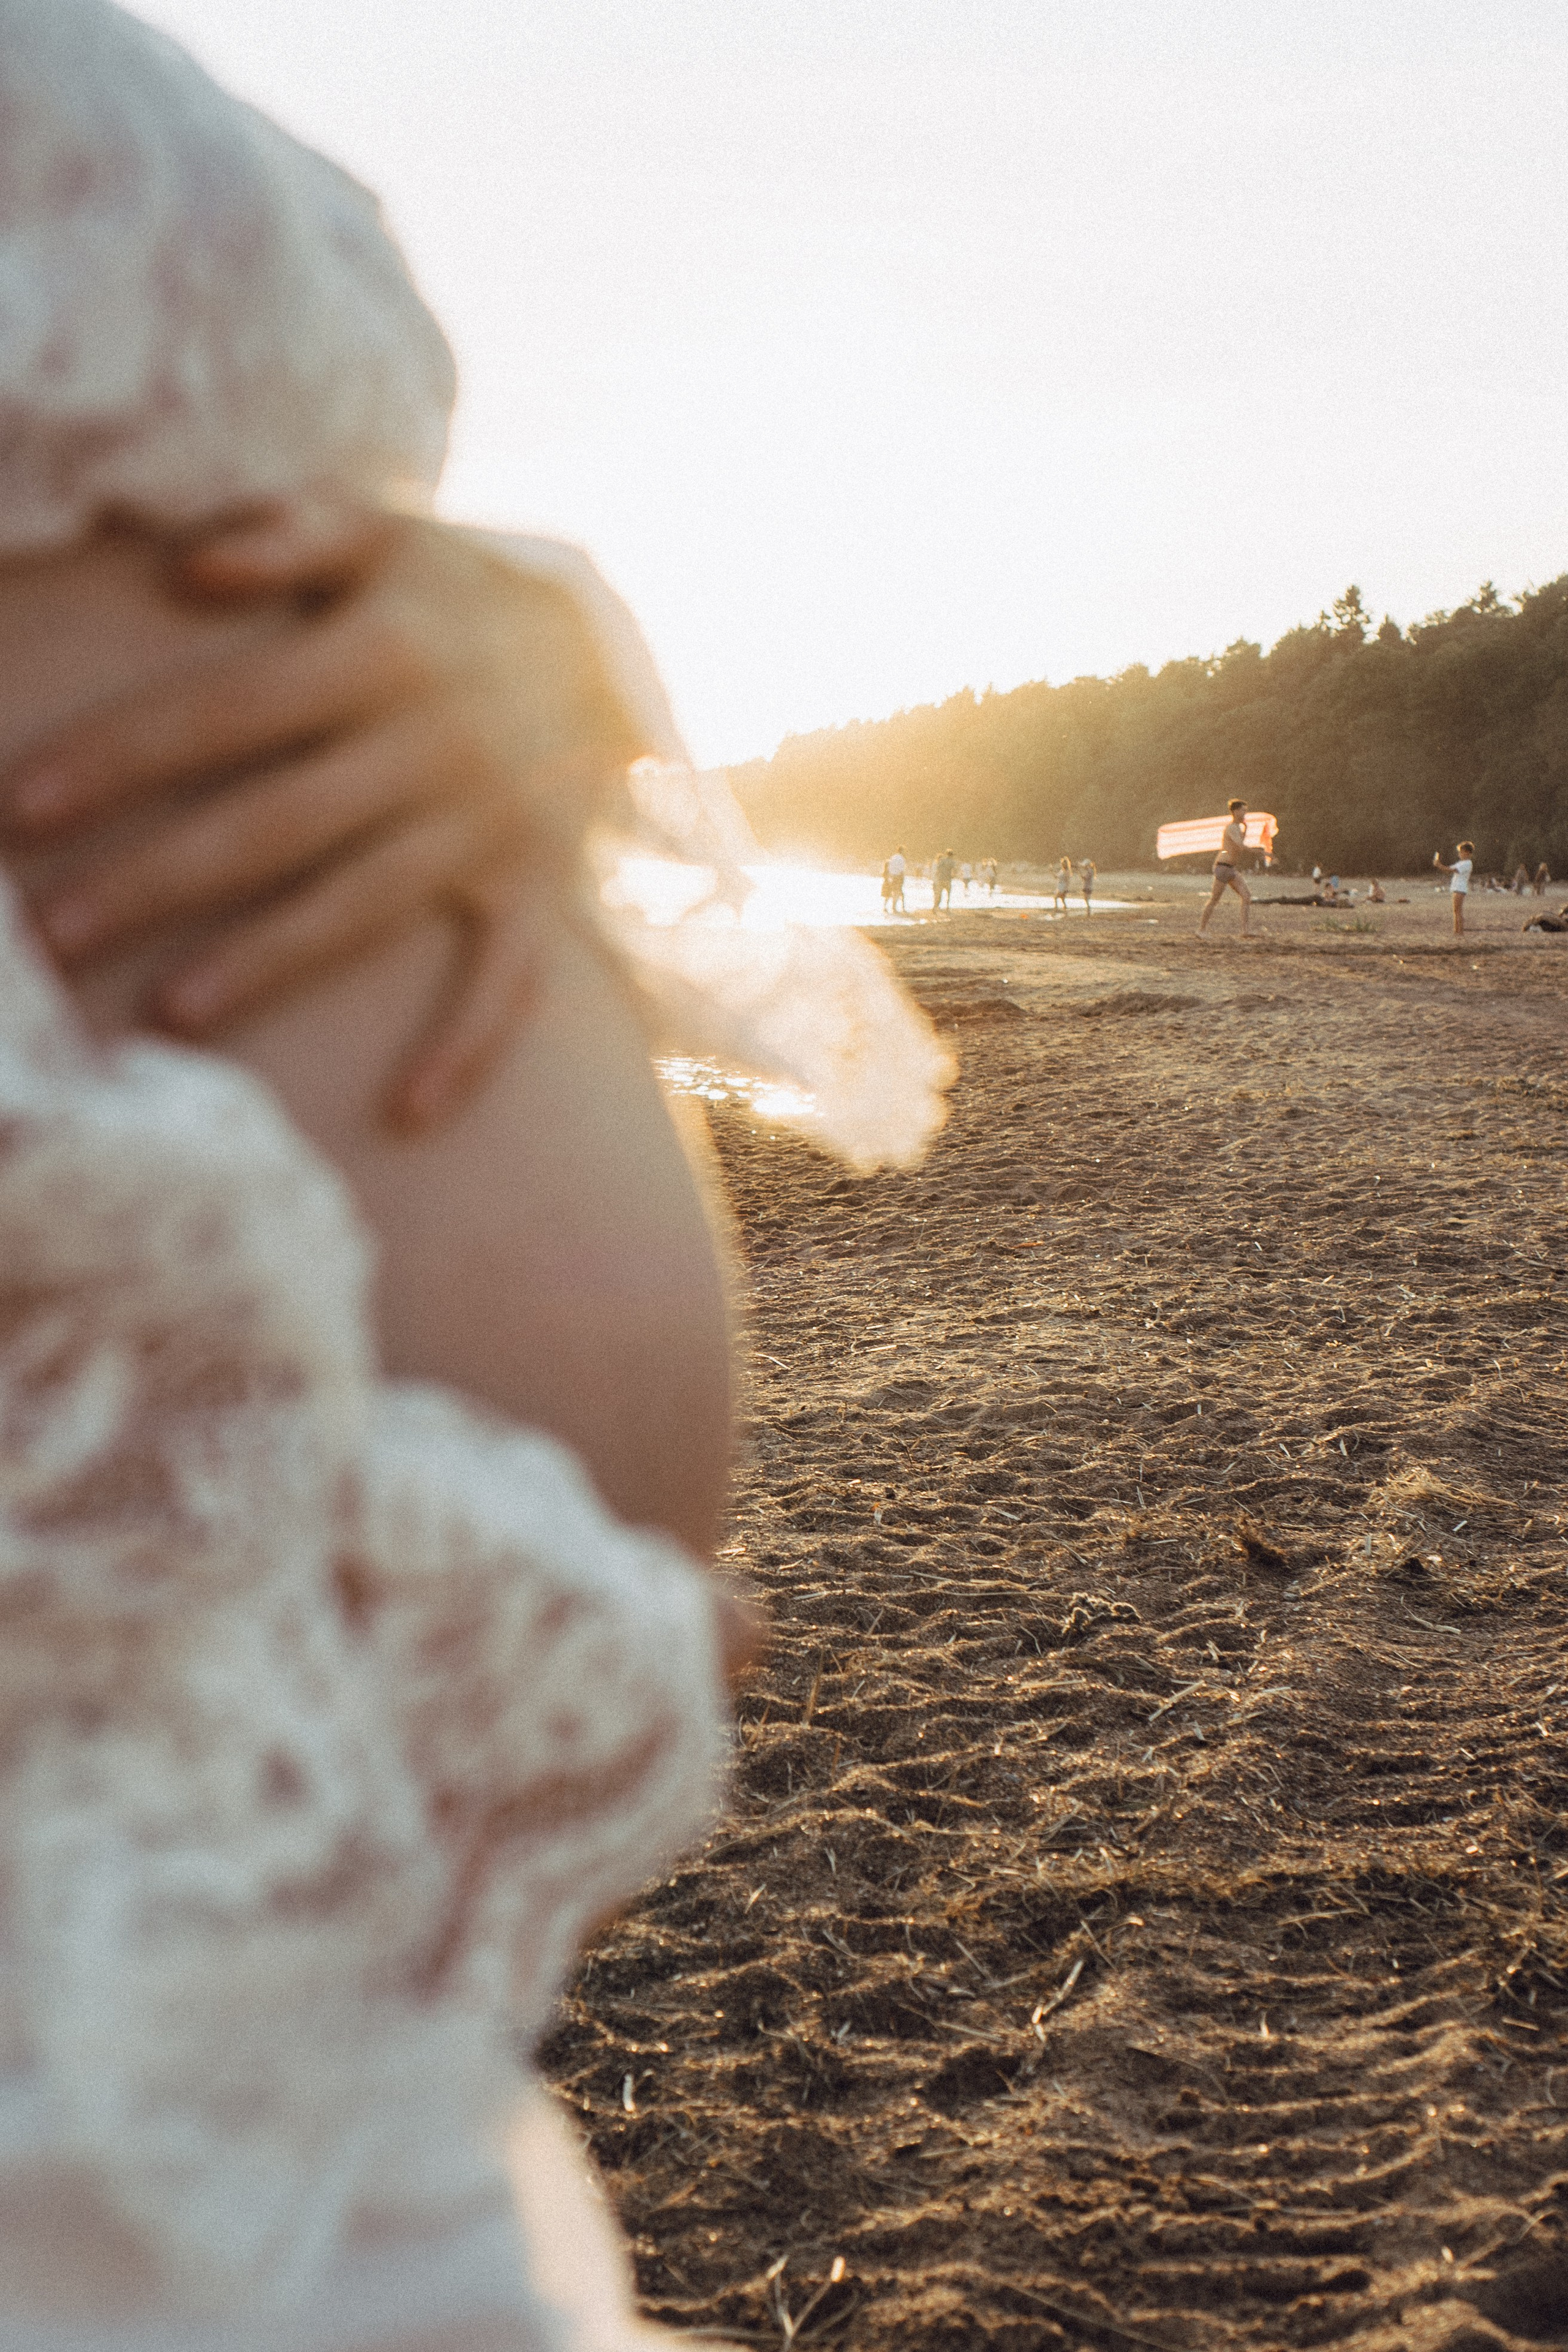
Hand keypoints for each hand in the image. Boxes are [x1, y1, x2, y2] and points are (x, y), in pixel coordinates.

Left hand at [2, 501, 643, 1127]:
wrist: (613, 652)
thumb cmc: (459, 594)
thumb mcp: (386, 533)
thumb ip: (288, 531)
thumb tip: (188, 566)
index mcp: (382, 652)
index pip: (227, 710)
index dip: (124, 757)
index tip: (26, 804)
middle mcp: (434, 747)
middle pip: (274, 824)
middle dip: (158, 880)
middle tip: (52, 933)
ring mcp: (489, 829)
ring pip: (363, 906)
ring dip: (268, 961)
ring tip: (169, 1012)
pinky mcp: (537, 891)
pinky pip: (509, 981)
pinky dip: (467, 1047)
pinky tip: (409, 1113)